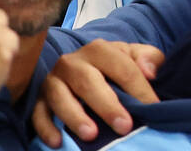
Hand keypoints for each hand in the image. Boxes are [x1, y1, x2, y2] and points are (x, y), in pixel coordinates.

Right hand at [30, 39, 160, 147]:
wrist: (89, 66)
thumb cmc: (116, 64)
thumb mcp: (135, 55)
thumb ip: (149, 58)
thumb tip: (149, 71)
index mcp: (99, 49)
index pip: (122, 68)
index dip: (139, 89)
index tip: (152, 107)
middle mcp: (72, 62)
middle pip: (89, 82)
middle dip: (108, 106)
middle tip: (124, 126)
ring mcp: (53, 80)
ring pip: (60, 97)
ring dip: (76, 117)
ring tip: (91, 135)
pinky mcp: (39, 99)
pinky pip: (37, 113)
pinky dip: (46, 128)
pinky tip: (58, 141)